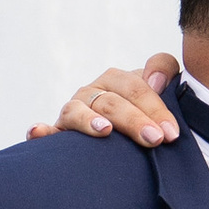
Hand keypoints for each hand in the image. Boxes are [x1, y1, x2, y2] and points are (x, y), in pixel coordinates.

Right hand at [27, 54, 182, 144]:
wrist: (126, 137)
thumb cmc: (146, 111)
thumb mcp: (161, 87)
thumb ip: (164, 69)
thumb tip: (155, 80)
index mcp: (117, 80)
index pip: (136, 87)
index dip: (155, 107)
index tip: (171, 132)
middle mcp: (93, 92)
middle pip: (111, 102)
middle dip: (134, 120)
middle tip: (154, 139)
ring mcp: (74, 111)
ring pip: (78, 111)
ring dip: (89, 121)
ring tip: (105, 131)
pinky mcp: (59, 131)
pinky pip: (48, 131)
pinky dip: (41, 130)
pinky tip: (38, 132)